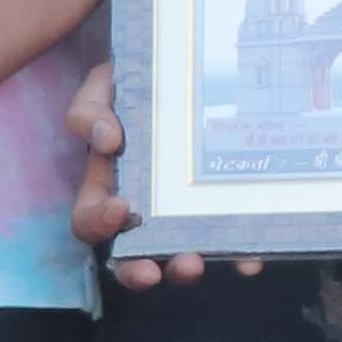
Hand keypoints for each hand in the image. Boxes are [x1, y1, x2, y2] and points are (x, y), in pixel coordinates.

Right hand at [69, 55, 243, 284]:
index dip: (99, 221)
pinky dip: (237, 256)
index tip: (120, 207)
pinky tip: (250, 259)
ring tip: (196, 262)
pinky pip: (227, 242)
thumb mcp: (105, 86)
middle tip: (153, 269)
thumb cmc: (136, 83)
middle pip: (130, 256)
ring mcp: (182, 215)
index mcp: (106, 185)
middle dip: (139, 269)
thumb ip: (91, 109)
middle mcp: (141, 210)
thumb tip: (105, 139)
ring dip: (184, 269)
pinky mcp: (220, 212)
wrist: (184, 71)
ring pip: (176, 258)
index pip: (90, 218)